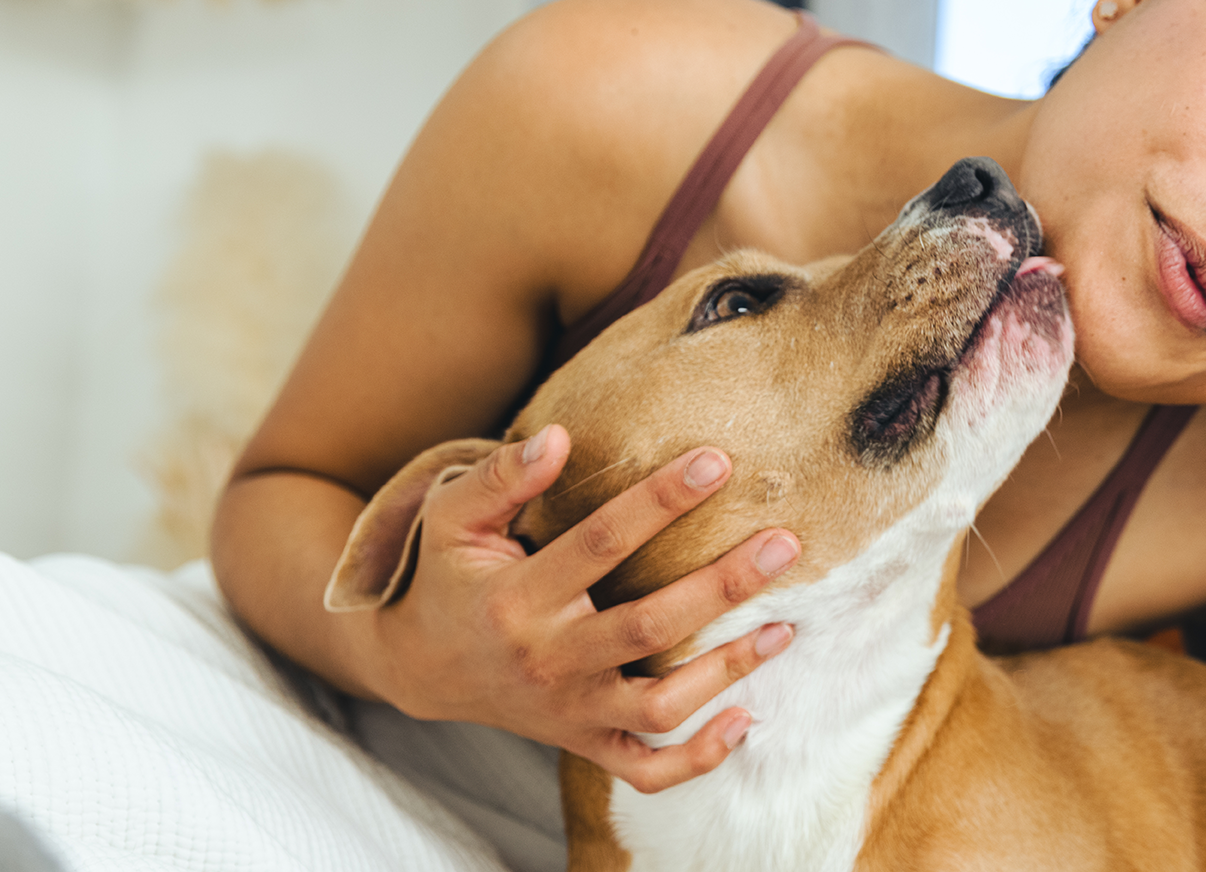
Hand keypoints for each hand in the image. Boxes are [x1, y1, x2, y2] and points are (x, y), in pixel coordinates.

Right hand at [357, 424, 798, 792]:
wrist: (420, 667)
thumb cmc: (449, 576)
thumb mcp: (452, 519)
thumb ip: (501, 478)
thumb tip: (558, 437)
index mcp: (517, 598)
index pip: (598, 542)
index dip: (660, 500)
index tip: (718, 461)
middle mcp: (549, 660)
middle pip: (648, 626)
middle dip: (722, 585)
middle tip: (785, 543)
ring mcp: (570, 711)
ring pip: (660, 705)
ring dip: (727, 670)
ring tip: (785, 627)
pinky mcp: (584, 742)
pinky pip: (647, 770)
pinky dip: (698, 757)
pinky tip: (745, 718)